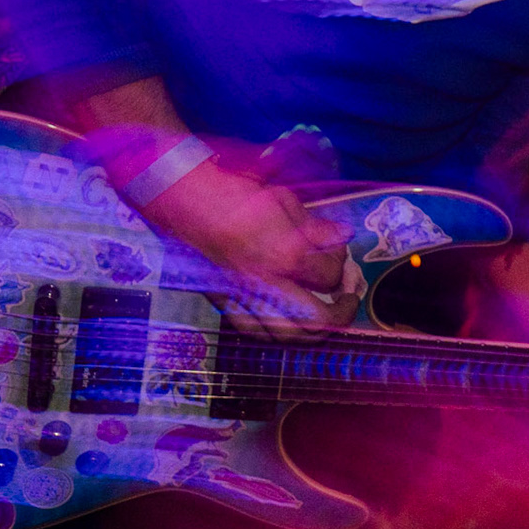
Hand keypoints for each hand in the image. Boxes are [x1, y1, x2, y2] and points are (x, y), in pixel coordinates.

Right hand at [143, 160, 355, 337]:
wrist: (182, 198)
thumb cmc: (234, 192)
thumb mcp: (284, 200)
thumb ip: (316, 227)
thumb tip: (342, 236)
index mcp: (285, 256)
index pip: (329, 276)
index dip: (341, 264)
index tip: (338, 251)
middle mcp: (265, 285)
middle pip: (315, 322)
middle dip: (340, 314)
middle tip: (346, 300)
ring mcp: (241, 297)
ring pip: (283, 335)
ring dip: (309, 330)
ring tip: (320, 314)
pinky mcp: (221, 301)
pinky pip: (251, 330)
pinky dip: (273, 329)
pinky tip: (282, 317)